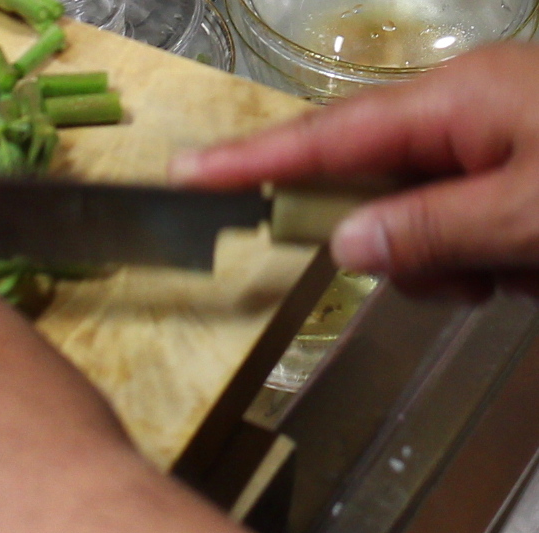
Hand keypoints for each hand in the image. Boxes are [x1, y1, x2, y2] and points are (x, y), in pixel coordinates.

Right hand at [168, 43, 538, 299]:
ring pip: (408, 220)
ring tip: (512, 272)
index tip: (185, 172)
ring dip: (446, 262)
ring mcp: (483, 146)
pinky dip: (474, 261)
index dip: (251, 160)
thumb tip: (343, 245)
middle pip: (366, 185)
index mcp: (454, 102)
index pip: (325, 136)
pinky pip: (449, 229)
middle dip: (392, 241)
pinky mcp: (505, 177)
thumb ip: (431, 230)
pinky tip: (522, 269)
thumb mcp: (528, 212)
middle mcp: (457, 116)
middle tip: (462, 272)